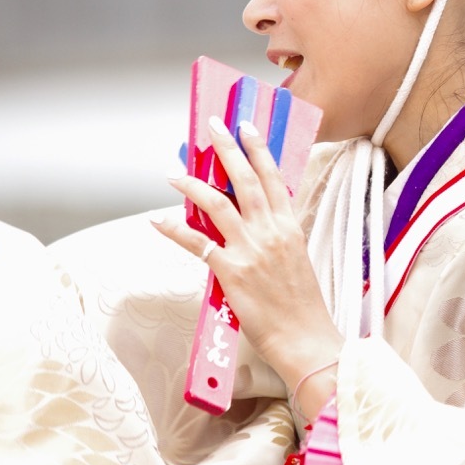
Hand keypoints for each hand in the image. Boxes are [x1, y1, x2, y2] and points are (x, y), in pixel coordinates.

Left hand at [154, 116, 342, 403]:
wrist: (306, 338)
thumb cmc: (302, 304)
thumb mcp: (296, 258)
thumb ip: (277, 235)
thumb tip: (255, 220)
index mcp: (290, 226)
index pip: (273, 177)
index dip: (258, 149)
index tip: (246, 126)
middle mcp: (271, 231)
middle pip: (244, 179)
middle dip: (227, 148)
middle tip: (212, 126)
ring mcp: (251, 250)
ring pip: (218, 204)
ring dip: (193, 183)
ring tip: (174, 170)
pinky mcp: (232, 272)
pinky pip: (197, 244)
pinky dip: (175, 229)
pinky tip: (159, 220)